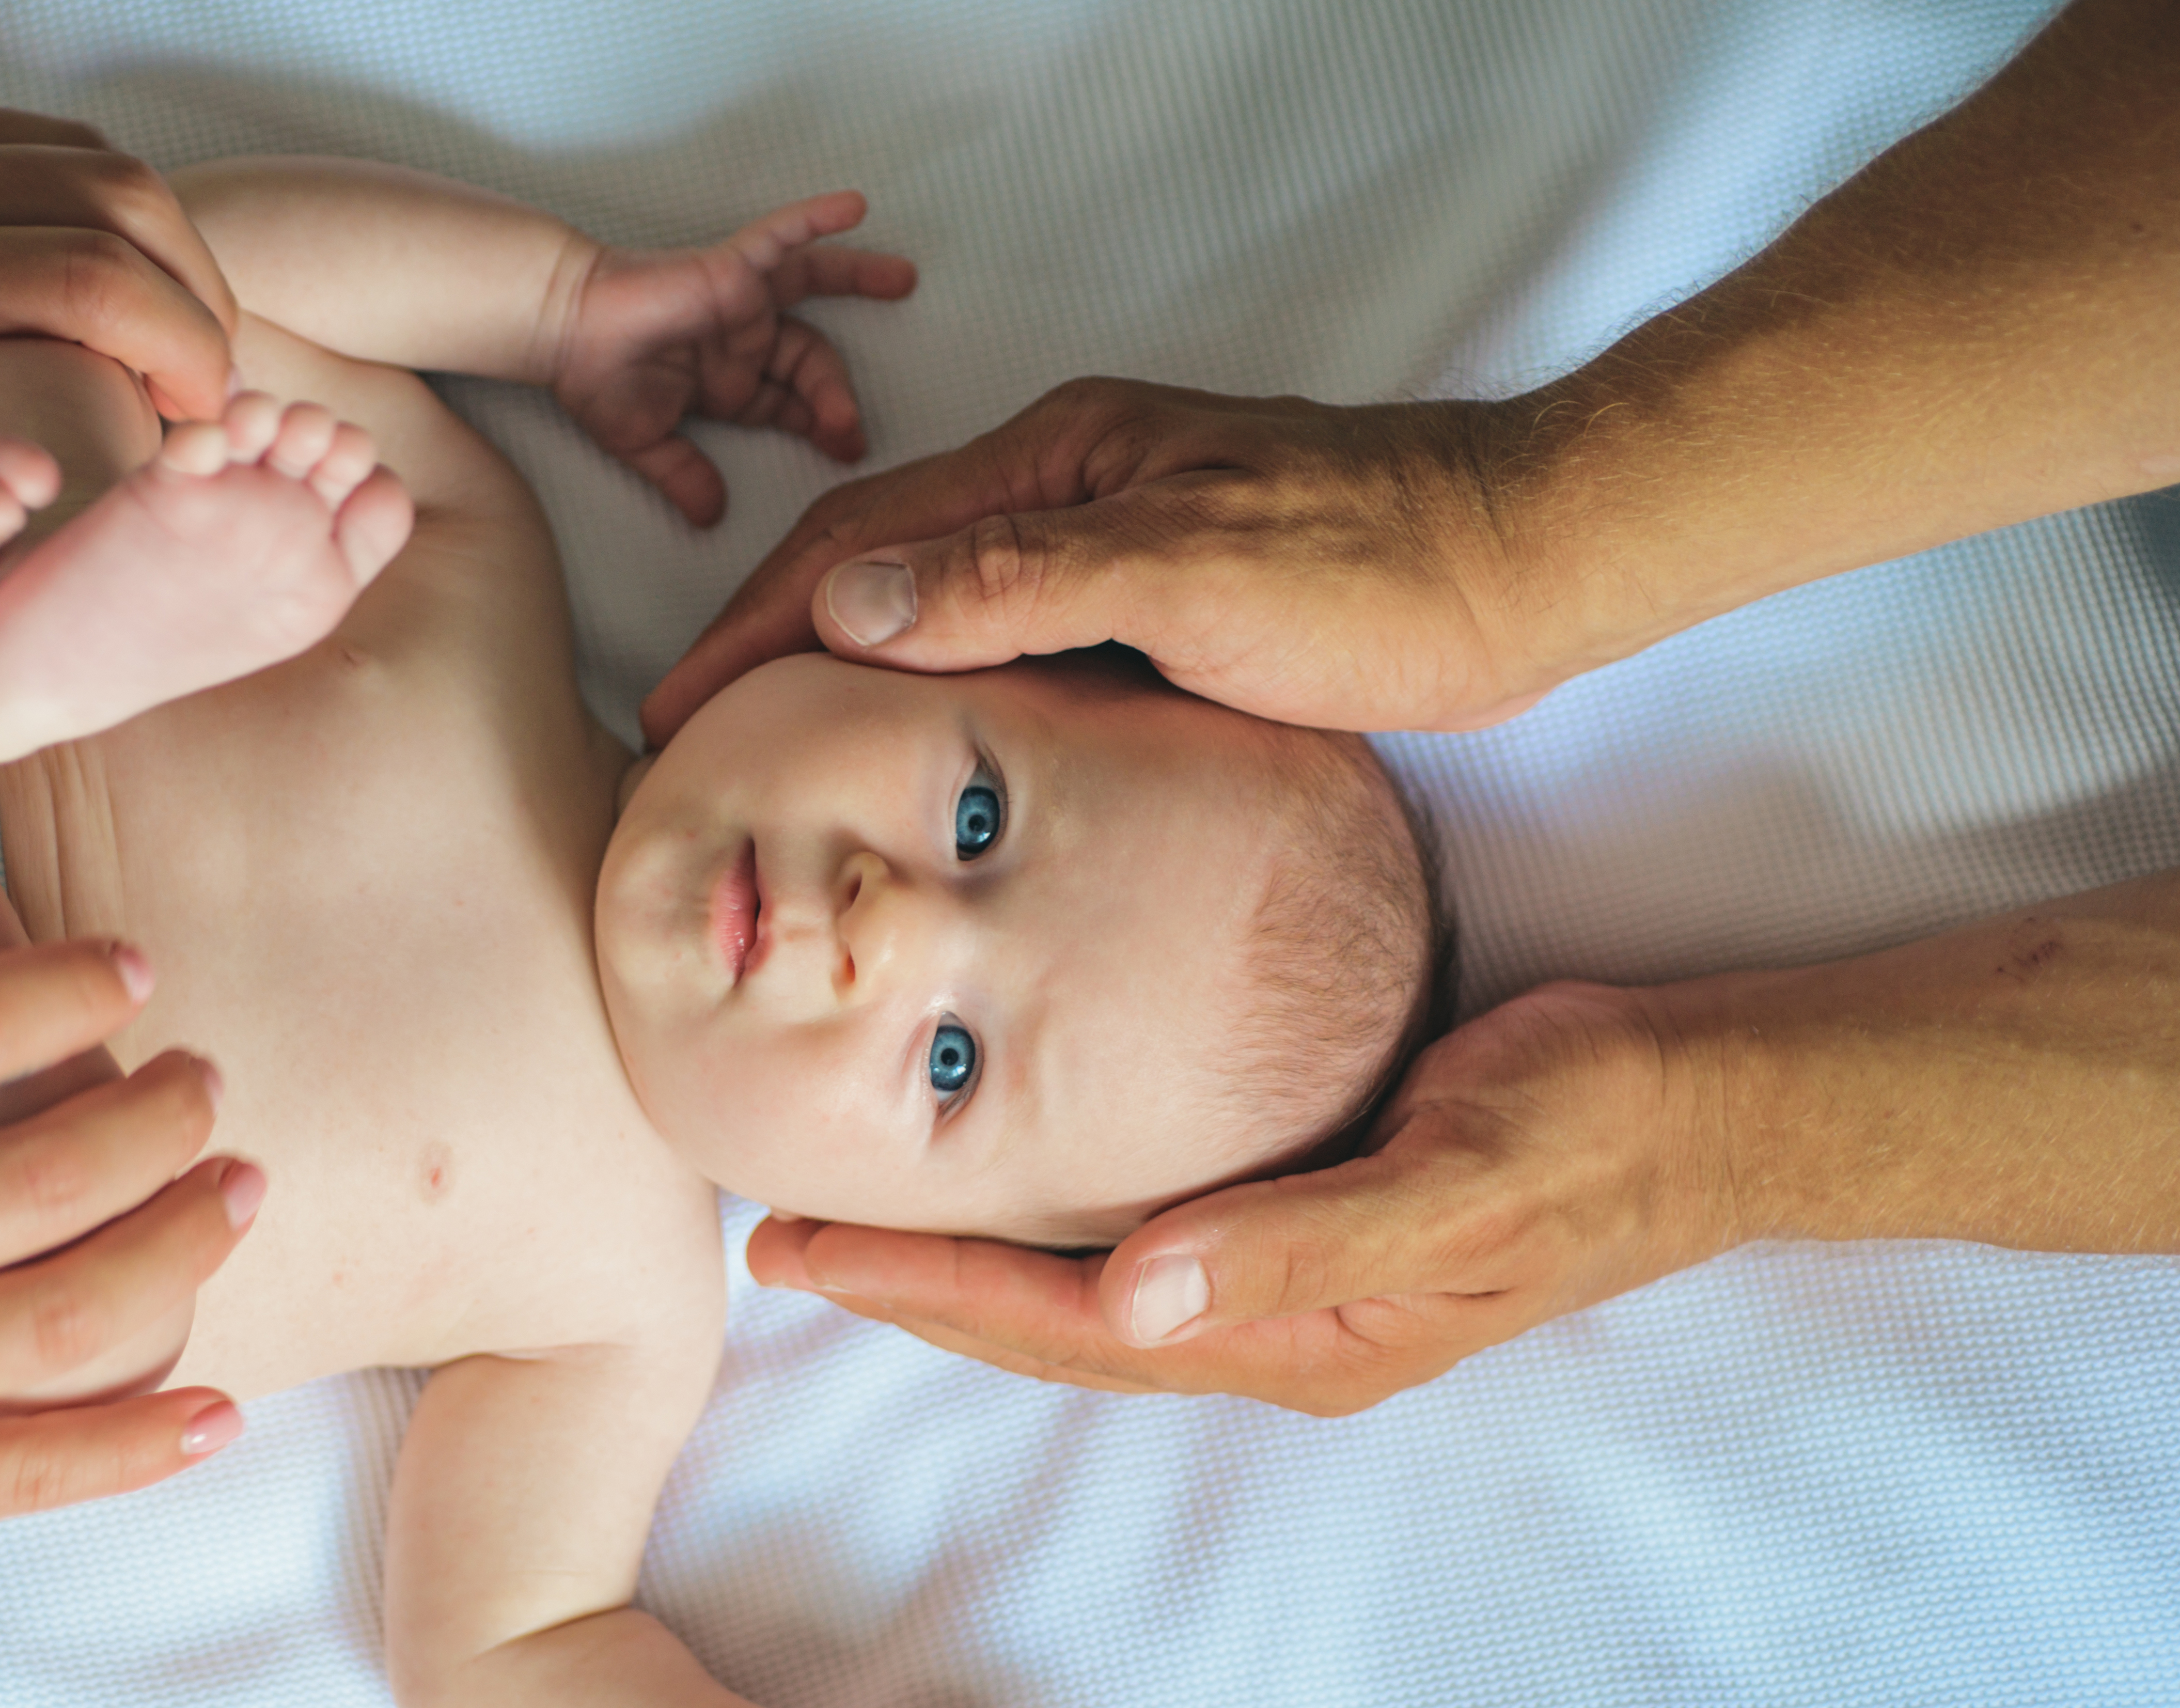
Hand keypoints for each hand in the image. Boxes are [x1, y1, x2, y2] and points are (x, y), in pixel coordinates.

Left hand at [0, 99, 242, 540]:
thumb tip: (15, 510)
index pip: (95, 281)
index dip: (185, 356)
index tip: (205, 435)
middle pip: (117, 195)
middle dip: (197, 296)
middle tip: (210, 399)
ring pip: (74, 153)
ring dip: (149, 245)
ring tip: (165, 348)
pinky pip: (6, 147)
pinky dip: (79, 211)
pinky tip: (79, 292)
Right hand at [0, 803, 260, 1594]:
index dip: (63, 989)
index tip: (134, 969)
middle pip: (42, 1173)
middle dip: (159, 1117)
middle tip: (211, 1084)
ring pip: (61, 1315)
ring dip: (178, 1247)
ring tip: (240, 1192)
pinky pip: (15, 1476)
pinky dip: (132, 1449)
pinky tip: (220, 1411)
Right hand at [549, 192, 914, 526]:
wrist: (561, 330)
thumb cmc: (594, 380)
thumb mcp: (644, 443)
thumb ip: (683, 477)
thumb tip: (712, 519)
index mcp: (728, 380)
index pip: (790, 403)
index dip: (821, 425)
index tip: (846, 451)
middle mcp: (742, 337)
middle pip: (811, 358)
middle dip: (837, 393)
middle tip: (854, 428)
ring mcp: (739, 299)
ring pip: (811, 285)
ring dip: (857, 277)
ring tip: (904, 280)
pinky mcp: (729, 266)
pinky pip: (779, 236)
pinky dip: (815, 220)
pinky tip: (856, 205)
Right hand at [642, 376, 1569, 745]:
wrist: (1524, 571)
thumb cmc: (1380, 568)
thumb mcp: (1186, 569)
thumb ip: (1017, 580)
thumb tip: (852, 600)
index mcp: (1061, 463)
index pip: (860, 540)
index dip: (756, 624)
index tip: (678, 708)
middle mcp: (1071, 489)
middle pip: (877, 562)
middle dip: (770, 642)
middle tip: (692, 738)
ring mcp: (1110, 541)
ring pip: (935, 602)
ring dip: (841, 665)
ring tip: (770, 748)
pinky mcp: (1153, 598)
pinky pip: (1002, 637)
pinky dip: (931, 683)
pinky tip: (913, 743)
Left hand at [751, 981, 1741, 1415]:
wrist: (1701, 1117)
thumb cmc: (1592, 1136)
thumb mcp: (1463, 1174)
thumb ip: (1306, 1237)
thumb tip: (1139, 1296)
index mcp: (1291, 1334)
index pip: (1064, 1326)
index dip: (928, 1292)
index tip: (805, 1254)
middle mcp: (1266, 1326)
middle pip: (1045, 1328)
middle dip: (912, 1292)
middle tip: (778, 1245)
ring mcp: (1278, 1283)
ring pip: (1077, 1296)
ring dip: (962, 1267)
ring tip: (848, 1225)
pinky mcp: (1297, 1220)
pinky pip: (1131, 1244)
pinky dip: (1042, 1226)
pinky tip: (995, 1184)